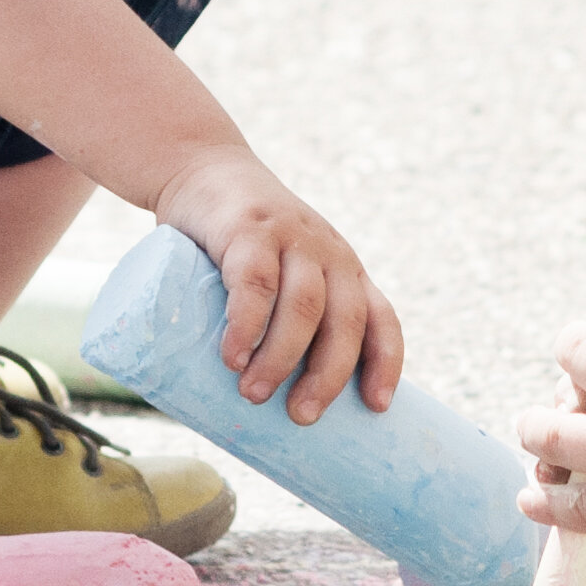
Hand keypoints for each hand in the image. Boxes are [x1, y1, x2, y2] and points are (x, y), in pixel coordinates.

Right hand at [154, 146, 400, 420]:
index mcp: (346, 271)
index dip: (385, 363)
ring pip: (303, 306)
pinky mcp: (248, 229)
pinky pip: (254, 283)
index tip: (378, 407)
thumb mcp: (278, 274)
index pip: (382, 319)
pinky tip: (233, 355)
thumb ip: (281, 320)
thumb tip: (266, 407)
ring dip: (282, 358)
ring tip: (254, 394)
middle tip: (301, 417)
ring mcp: (291, 238)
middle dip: (328, 375)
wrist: (200, 168)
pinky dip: (246, 324)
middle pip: (345, 321)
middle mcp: (329, 253)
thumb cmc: (240, 244)